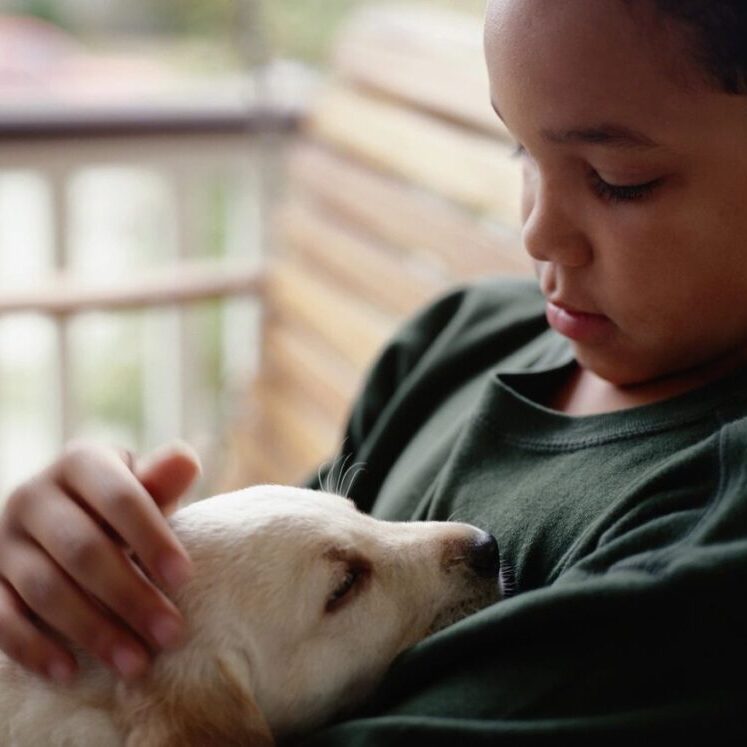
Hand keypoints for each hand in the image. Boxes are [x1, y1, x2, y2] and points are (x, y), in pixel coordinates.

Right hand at [0, 440, 200, 683]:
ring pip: (45, 589)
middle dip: (130, 595)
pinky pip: (2, 618)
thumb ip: (160, 480)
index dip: (152, 538)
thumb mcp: (140, 485)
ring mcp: (4, 539)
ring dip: (93, 630)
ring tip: (137, 663)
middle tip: (171, 633)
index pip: (119, 498)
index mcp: (80, 462)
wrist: (62, 515)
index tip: (184, 578)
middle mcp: (34, 495)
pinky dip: (34, 648)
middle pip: (83, 550)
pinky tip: (70, 673)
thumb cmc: (118, 503)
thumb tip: (186, 462)